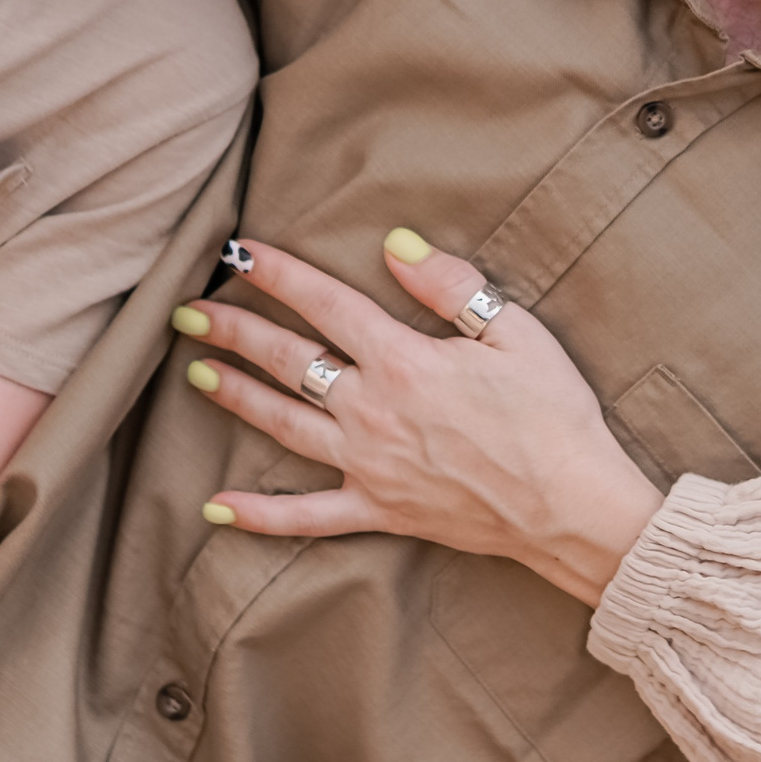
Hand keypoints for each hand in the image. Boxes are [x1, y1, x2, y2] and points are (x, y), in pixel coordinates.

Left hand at [175, 234, 666, 606]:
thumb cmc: (554, 415)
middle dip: (235, 330)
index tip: (240, 253)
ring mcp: (369, 466)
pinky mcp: (380, 511)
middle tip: (188, 310)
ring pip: (284, 426)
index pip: (326, 304)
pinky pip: (307, 517)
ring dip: (238, 397)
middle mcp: (373, 412)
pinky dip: (260, 515)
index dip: (280, 275)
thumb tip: (397, 243)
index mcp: (404, 361)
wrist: (572, 506)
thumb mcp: (515, 332)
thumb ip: (450, 285)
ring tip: (198, 373)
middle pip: (289, 361)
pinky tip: (216, 507)